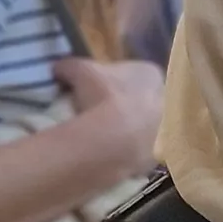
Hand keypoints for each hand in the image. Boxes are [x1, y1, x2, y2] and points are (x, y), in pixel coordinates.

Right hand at [55, 57, 163, 177]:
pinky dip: (126, 149)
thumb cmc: (102, 96)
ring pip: (142, 123)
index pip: (131, 71)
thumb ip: (69, 66)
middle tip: (96, 111)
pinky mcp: (156, 155)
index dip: (110, 78)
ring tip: (101, 133)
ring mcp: (164, 128)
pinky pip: (138, 149)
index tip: (93, 87)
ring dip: (125, 127)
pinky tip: (108, 151)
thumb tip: (58, 68)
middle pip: (139, 97)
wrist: (115, 142)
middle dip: (122, 102)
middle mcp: (164, 98)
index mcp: (149, 72)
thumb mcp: (78, 71)